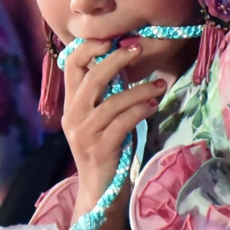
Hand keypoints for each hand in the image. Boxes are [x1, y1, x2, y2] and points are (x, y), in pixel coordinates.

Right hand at [60, 38, 166, 229]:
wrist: (100, 191)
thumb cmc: (107, 149)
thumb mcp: (103, 117)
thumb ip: (107, 93)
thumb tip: (126, 58)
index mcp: (71, 105)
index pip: (71, 65)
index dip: (89, 47)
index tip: (113, 38)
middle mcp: (72, 116)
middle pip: (90, 77)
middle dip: (116, 59)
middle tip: (138, 49)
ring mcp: (84, 134)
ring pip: (111, 101)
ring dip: (139, 89)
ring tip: (159, 84)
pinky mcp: (100, 149)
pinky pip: (122, 122)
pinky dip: (140, 110)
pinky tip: (154, 105)